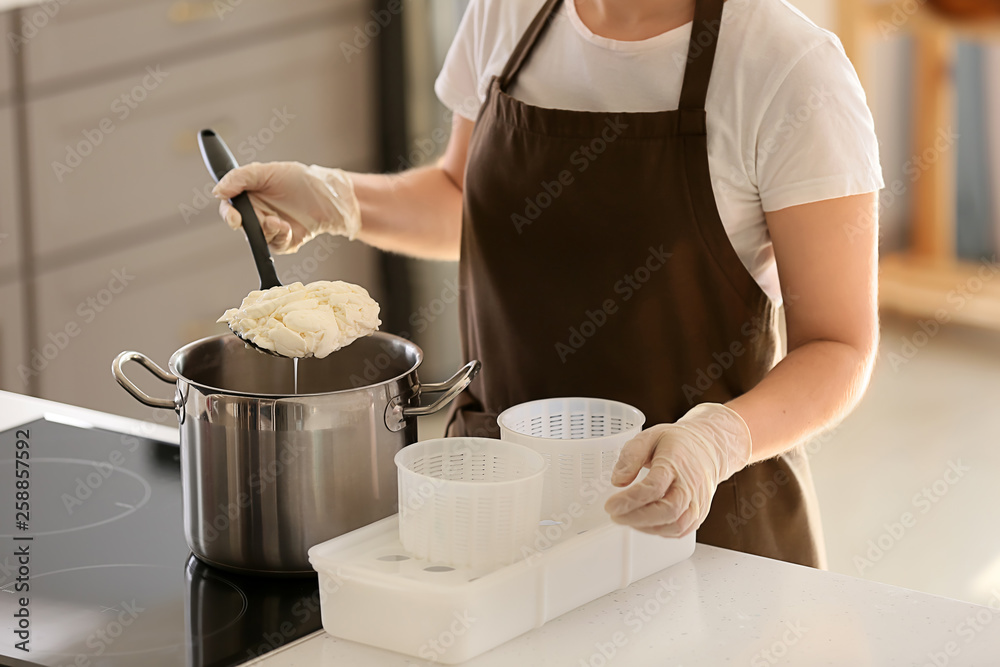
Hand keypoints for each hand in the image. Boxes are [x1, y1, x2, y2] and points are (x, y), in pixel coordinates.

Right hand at [212, 161, 360, 253]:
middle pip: (242, 225)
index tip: (234, 218)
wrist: (330, 195)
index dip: (229, 214)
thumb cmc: (300, 179)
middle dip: (251, 224)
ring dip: (267, 230)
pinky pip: (276, 246)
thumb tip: (217, 191)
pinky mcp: (284, 241)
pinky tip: (288, 228)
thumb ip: (241, 178)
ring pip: (258, 237)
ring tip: (279, 221)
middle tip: (264, 219)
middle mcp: (257, 212)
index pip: (230, 207)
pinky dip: (281, 237)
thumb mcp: (268, 171)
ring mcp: (270, 228)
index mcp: (249, 195)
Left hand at [604, 403, 751, 536]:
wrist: (708, 449)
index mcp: (676, 462)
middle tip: (615, 515)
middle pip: (668, 510)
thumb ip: (631, 456)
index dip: (630, 499)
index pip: (655, 486)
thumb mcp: (649, 437)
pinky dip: (659, 531)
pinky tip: (644, 523)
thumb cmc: (677, 443)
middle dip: (637, 518)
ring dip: (647, 527)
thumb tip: (618, 481)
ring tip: (627, 518)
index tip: (610, 505)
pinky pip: (680, 531)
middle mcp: (690, 485)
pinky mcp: (699, 514)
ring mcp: (697, 502)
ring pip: (676, 525)